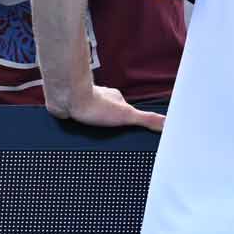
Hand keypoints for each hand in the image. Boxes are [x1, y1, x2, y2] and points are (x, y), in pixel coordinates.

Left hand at [51, 84, 165, 132]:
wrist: (67, 99)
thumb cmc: (94, 104)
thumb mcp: (127, 115)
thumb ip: (147, 120)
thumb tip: (167, 123)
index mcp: (116, 97)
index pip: (125, 110)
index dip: (127, 120)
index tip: (128, 130)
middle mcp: (101, 97)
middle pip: (109, 113)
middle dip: (110, 123)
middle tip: (111, 135)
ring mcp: (85, 101)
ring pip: (92, 114)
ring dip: (93, 123)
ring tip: (94, 135)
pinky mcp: (71, 107)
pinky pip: (78, 116)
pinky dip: (79, 123)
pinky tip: (79, 131)